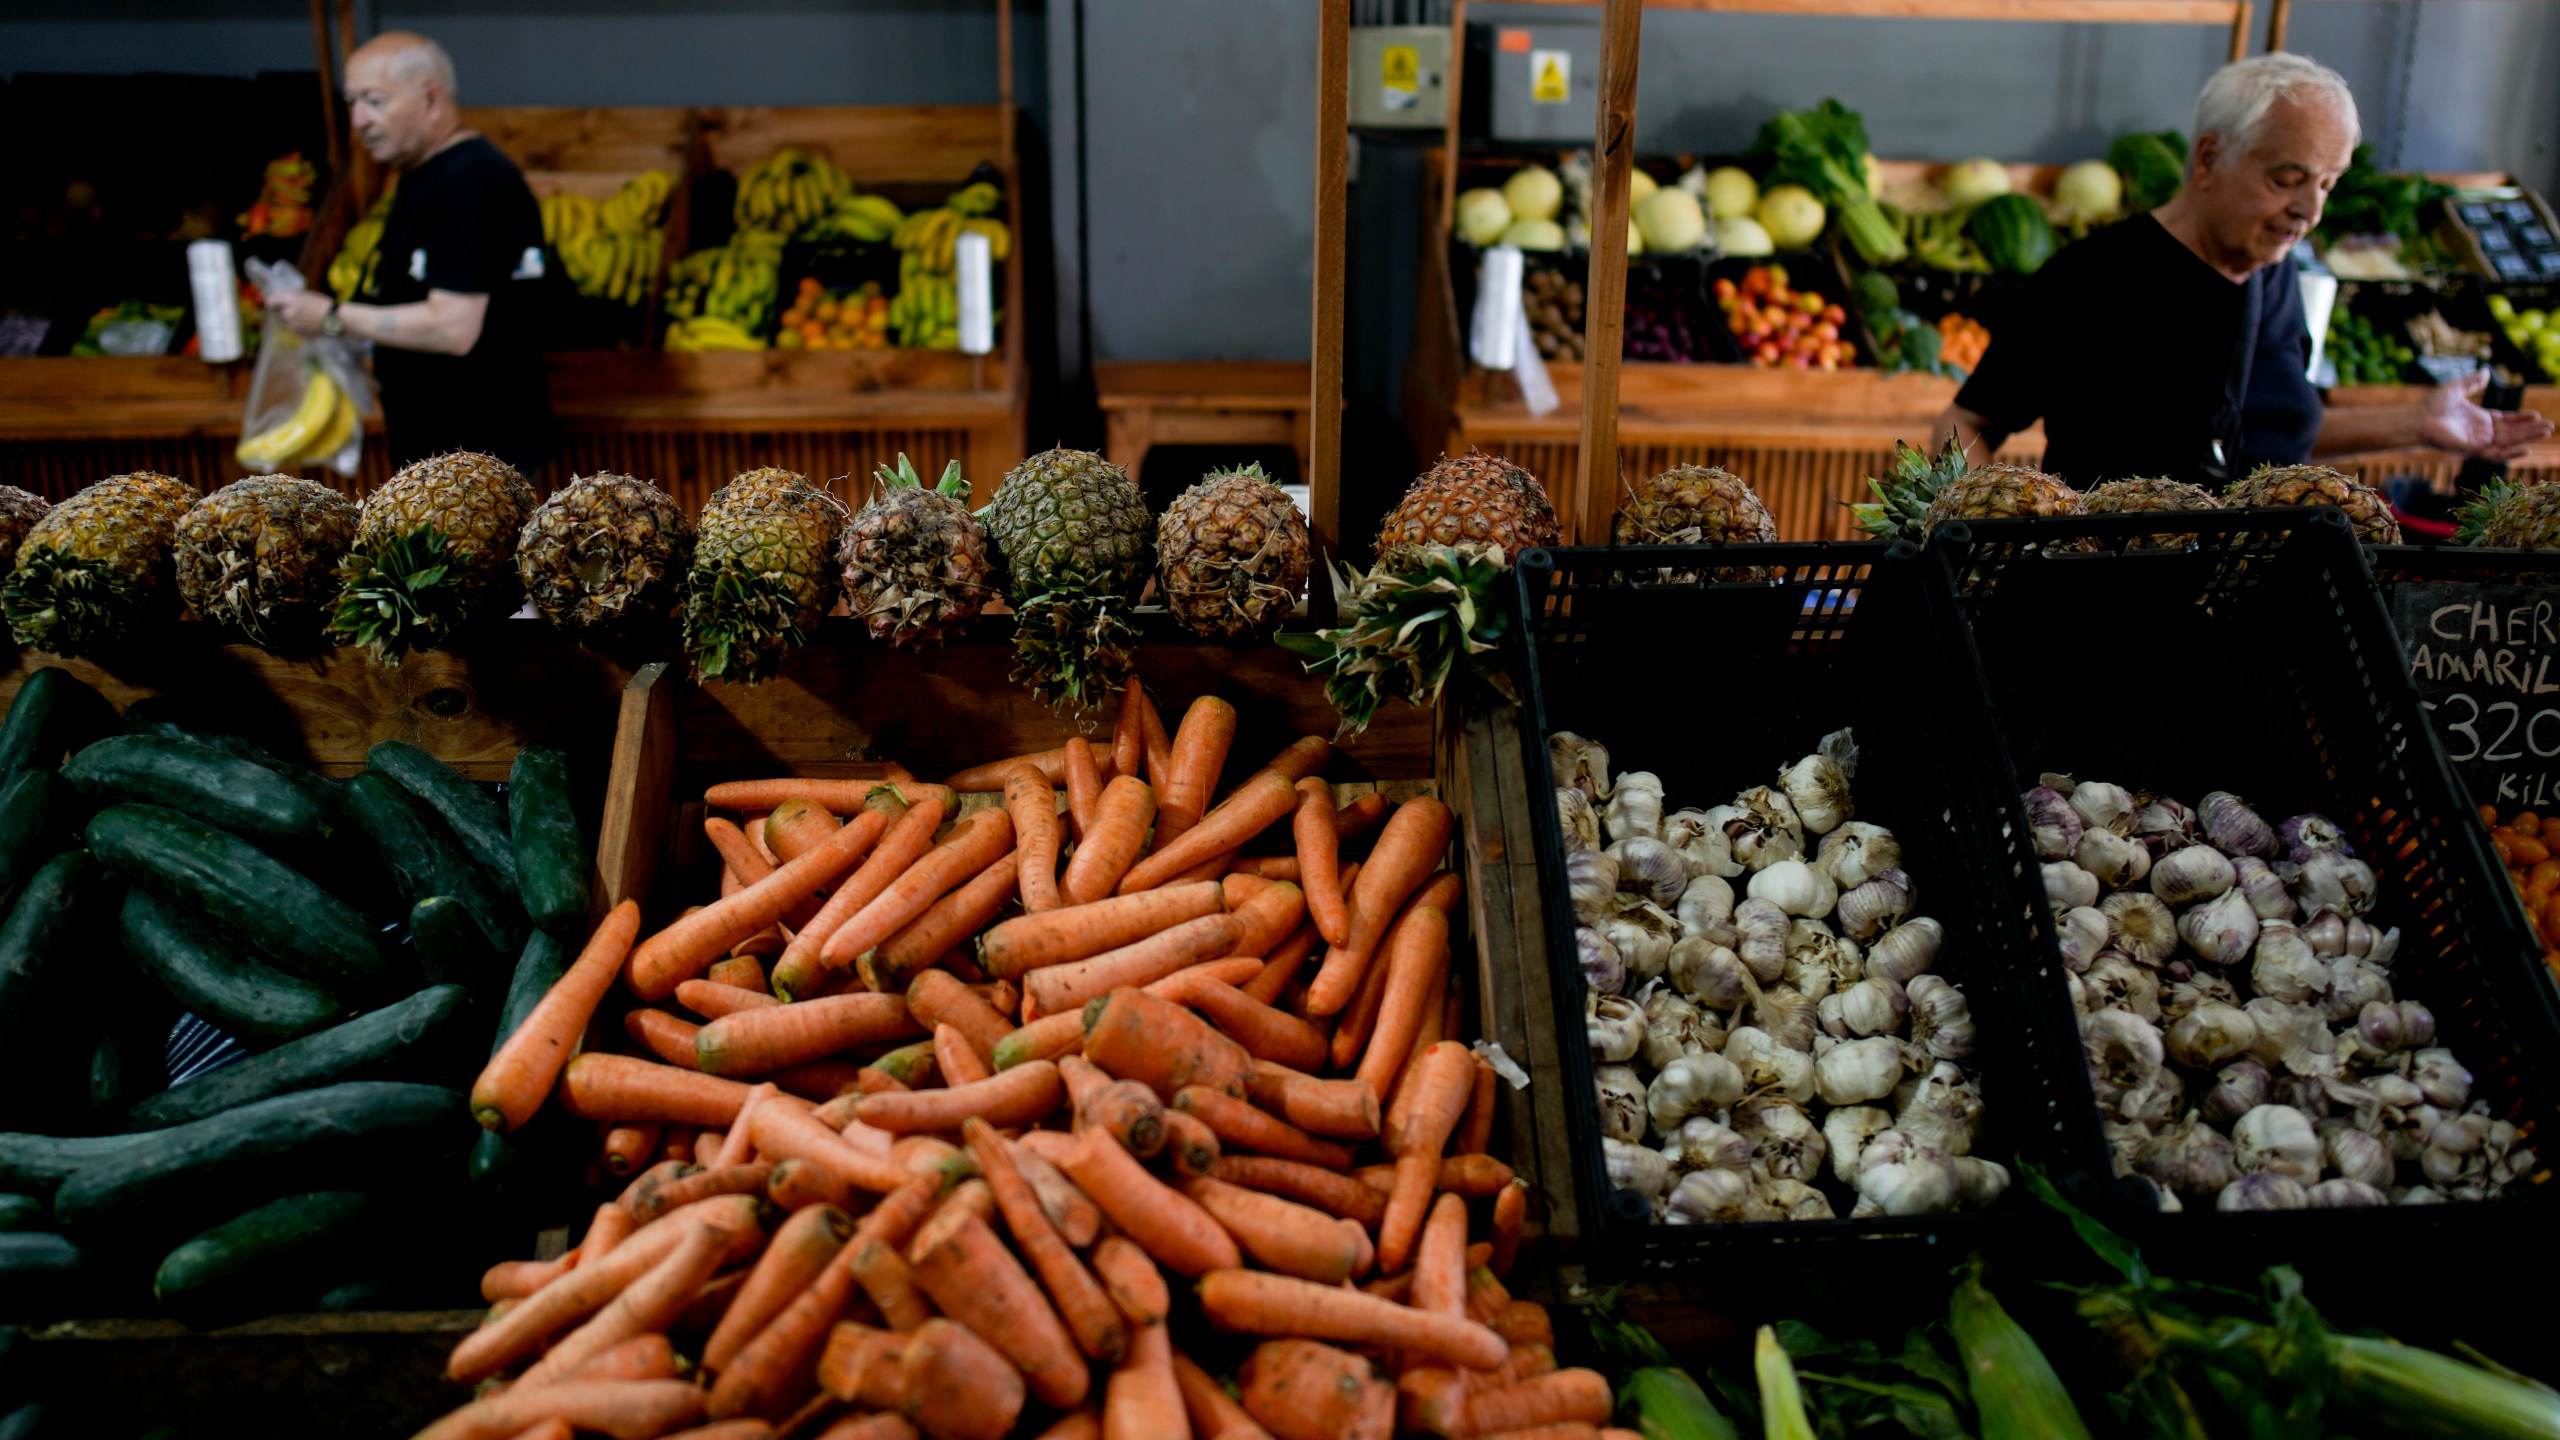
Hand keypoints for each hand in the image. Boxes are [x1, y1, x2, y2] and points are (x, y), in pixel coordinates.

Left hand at [274, 291, 333, 337]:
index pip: (271, 303)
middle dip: (287, 312)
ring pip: (288, 323)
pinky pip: (295, 330)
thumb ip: (293, 299)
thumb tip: (282, 302)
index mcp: (289, 301)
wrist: (336, 319)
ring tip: (308, 319)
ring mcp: (293, 325)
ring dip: (294, 321)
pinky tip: (311, 325)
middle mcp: (288, 313)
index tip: (274, 305)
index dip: (273, 304)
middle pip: (281, 313)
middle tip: (300, 312)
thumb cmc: (323, 304)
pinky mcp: (299, 334)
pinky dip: (300, 328)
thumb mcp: (307, 296)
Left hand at [2420, 370, 2556, 460]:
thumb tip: (2487, 372)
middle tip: (2549, 426)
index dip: (2521, 418)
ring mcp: (2477, 442)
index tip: (2536, 415)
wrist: (2418, 418)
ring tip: (2545, 431)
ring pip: (2508, 442)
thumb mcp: (2457, 389)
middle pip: (2511, 431)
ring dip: (2527, 437)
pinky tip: (2526, 449)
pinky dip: (2510, 453)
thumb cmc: (2433, 405)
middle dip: (2530, 429)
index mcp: (2479, 419)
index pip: (2506, 420)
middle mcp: (2481, 432)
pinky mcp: (2471, 450)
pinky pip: (2494, 454)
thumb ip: (2473, 382)